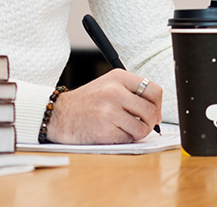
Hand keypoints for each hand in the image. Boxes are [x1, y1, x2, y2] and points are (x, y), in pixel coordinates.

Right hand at [47, 69, 162, 143]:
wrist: (57, 115)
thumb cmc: (86, 102)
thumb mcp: (109, 84)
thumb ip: (133, 92)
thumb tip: (158, 113)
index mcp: (119, 78)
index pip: (155, 91)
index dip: (158, 105)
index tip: (155, 112)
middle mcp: (114, 92)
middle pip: (151, 111)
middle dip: (151, 121)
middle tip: (144, 124)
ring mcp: (109, 112)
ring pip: (143, 128)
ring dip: (139, 132)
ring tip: (128, 129)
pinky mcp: (104, 131)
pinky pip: (129, 138)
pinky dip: (126, 139)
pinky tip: (116, 133)